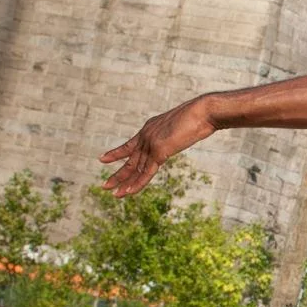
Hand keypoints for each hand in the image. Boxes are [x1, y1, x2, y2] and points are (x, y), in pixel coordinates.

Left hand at [98, 98, 213, 195]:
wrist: (204, 112)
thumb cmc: (199, 116)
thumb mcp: (180, 127)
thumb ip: (172, 136)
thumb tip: (175, 139)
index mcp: (149, 128)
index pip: (130, 145)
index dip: (116, 153)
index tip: (103, 158)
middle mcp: (147, 135)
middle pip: (130, 160)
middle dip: (118, 174)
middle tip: (104, 186)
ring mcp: (151, 143)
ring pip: (136, 168)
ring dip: (125, 183)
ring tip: (114, 195)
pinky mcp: (159, 151)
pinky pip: (146, 172)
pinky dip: (137, 184)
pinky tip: (128, 192)